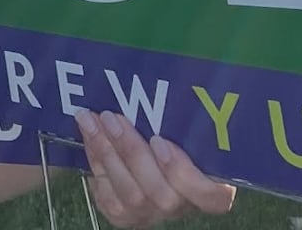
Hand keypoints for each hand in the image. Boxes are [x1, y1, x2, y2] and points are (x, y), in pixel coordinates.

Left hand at [76, 109, 235, 226]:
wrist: (134, 159)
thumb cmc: (164, 134)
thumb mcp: (179, 127)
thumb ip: (177, 119)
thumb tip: (161, 84)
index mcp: (208, 188)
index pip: (212, 198)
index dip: (184, 173)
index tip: (160, 140)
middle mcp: (181, 206)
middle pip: (162, 194)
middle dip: (132, 151)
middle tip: (111, 116)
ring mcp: (152, 214)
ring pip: (132, 195)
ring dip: (107, 153)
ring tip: (89, 120)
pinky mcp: (125, 216)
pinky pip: (109, 198)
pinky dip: (96, 164)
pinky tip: (88, 138)